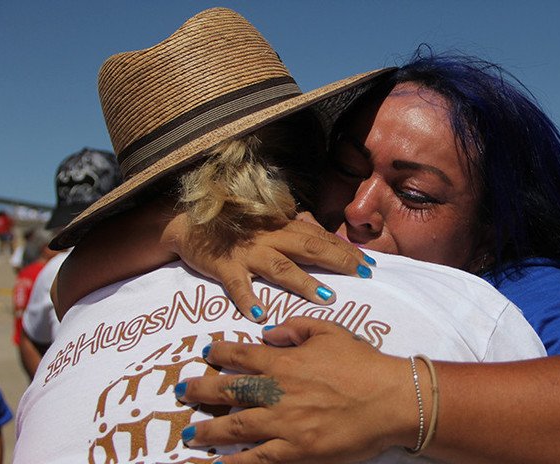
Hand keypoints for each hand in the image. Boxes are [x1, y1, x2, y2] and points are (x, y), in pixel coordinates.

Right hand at [165, 211, 377, 322]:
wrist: (189, 224)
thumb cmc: (233, 226)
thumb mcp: (267, 222)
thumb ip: (293, 226)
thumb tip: (320, 227)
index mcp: (283, 228)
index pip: (321, 238)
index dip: (346, 249)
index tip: (370, 263)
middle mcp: (270, 237)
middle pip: (311, 247)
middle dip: (339, 261)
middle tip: (362, 275)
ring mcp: (248, 252)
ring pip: (281, 267)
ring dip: (304, 282)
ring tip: (326, 298)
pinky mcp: (224, 266)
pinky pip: (237, 284)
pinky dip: (248, 299)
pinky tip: (260, 315)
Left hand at [175, 317, 417, 462]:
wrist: (390, 399)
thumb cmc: (364, 365)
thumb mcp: (331, 332)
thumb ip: (296, 328)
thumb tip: (268, 331)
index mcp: (285, 362)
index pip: (242, 355)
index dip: (220, 354)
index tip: (206, 354)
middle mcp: (277, 392)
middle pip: (228, 391)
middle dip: (201, 390)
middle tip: (182, 392)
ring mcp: (284, 424)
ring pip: (235, 427)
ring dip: (209, 430)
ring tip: (190, 434)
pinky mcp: (296, 451)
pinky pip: (257, 459)